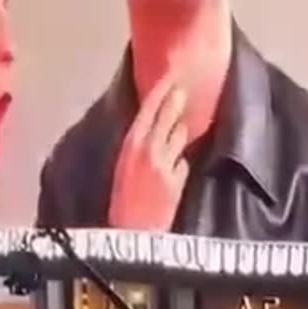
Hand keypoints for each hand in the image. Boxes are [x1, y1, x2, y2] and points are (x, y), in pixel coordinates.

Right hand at [108, 70, 189, 229]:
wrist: (131, 231)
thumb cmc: (122, 201)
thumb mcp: (123, 167)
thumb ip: (137, 147)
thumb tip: (152, 130)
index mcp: (129, 144)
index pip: (148, 108)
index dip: (161, 91)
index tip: (170, 77)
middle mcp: (147, 149)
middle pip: (168, 115)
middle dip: (177, 101)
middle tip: (184, 89)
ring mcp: (164, 162)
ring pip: (179, 135)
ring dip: (180, 133)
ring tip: (179, 131)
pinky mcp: (177, 178)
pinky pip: (183, 162)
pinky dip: (179, 165)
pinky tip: (172, 176)